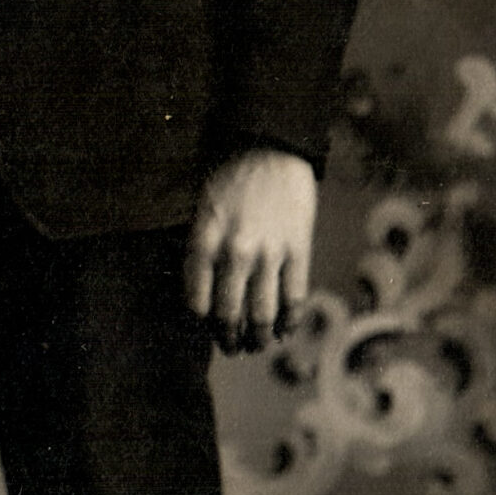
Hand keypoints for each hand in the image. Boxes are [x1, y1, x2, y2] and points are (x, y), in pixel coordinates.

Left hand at [184, 149, 316, 353]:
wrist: (271, 147)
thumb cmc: (230, 178)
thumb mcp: (200, 211)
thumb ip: (201, 250)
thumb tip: (206, 293)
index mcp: (203, 241)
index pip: (197, 301)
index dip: (202, 321)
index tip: (207, 325)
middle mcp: (234, 252)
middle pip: (229, 314)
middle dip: (229, 338)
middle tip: (231, 347)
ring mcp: (269, 253)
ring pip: (262, 313)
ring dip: (259, 337)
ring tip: (257, 345)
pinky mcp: (298, 249)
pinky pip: (294, 297)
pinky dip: (289, 320)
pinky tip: (285, 329)